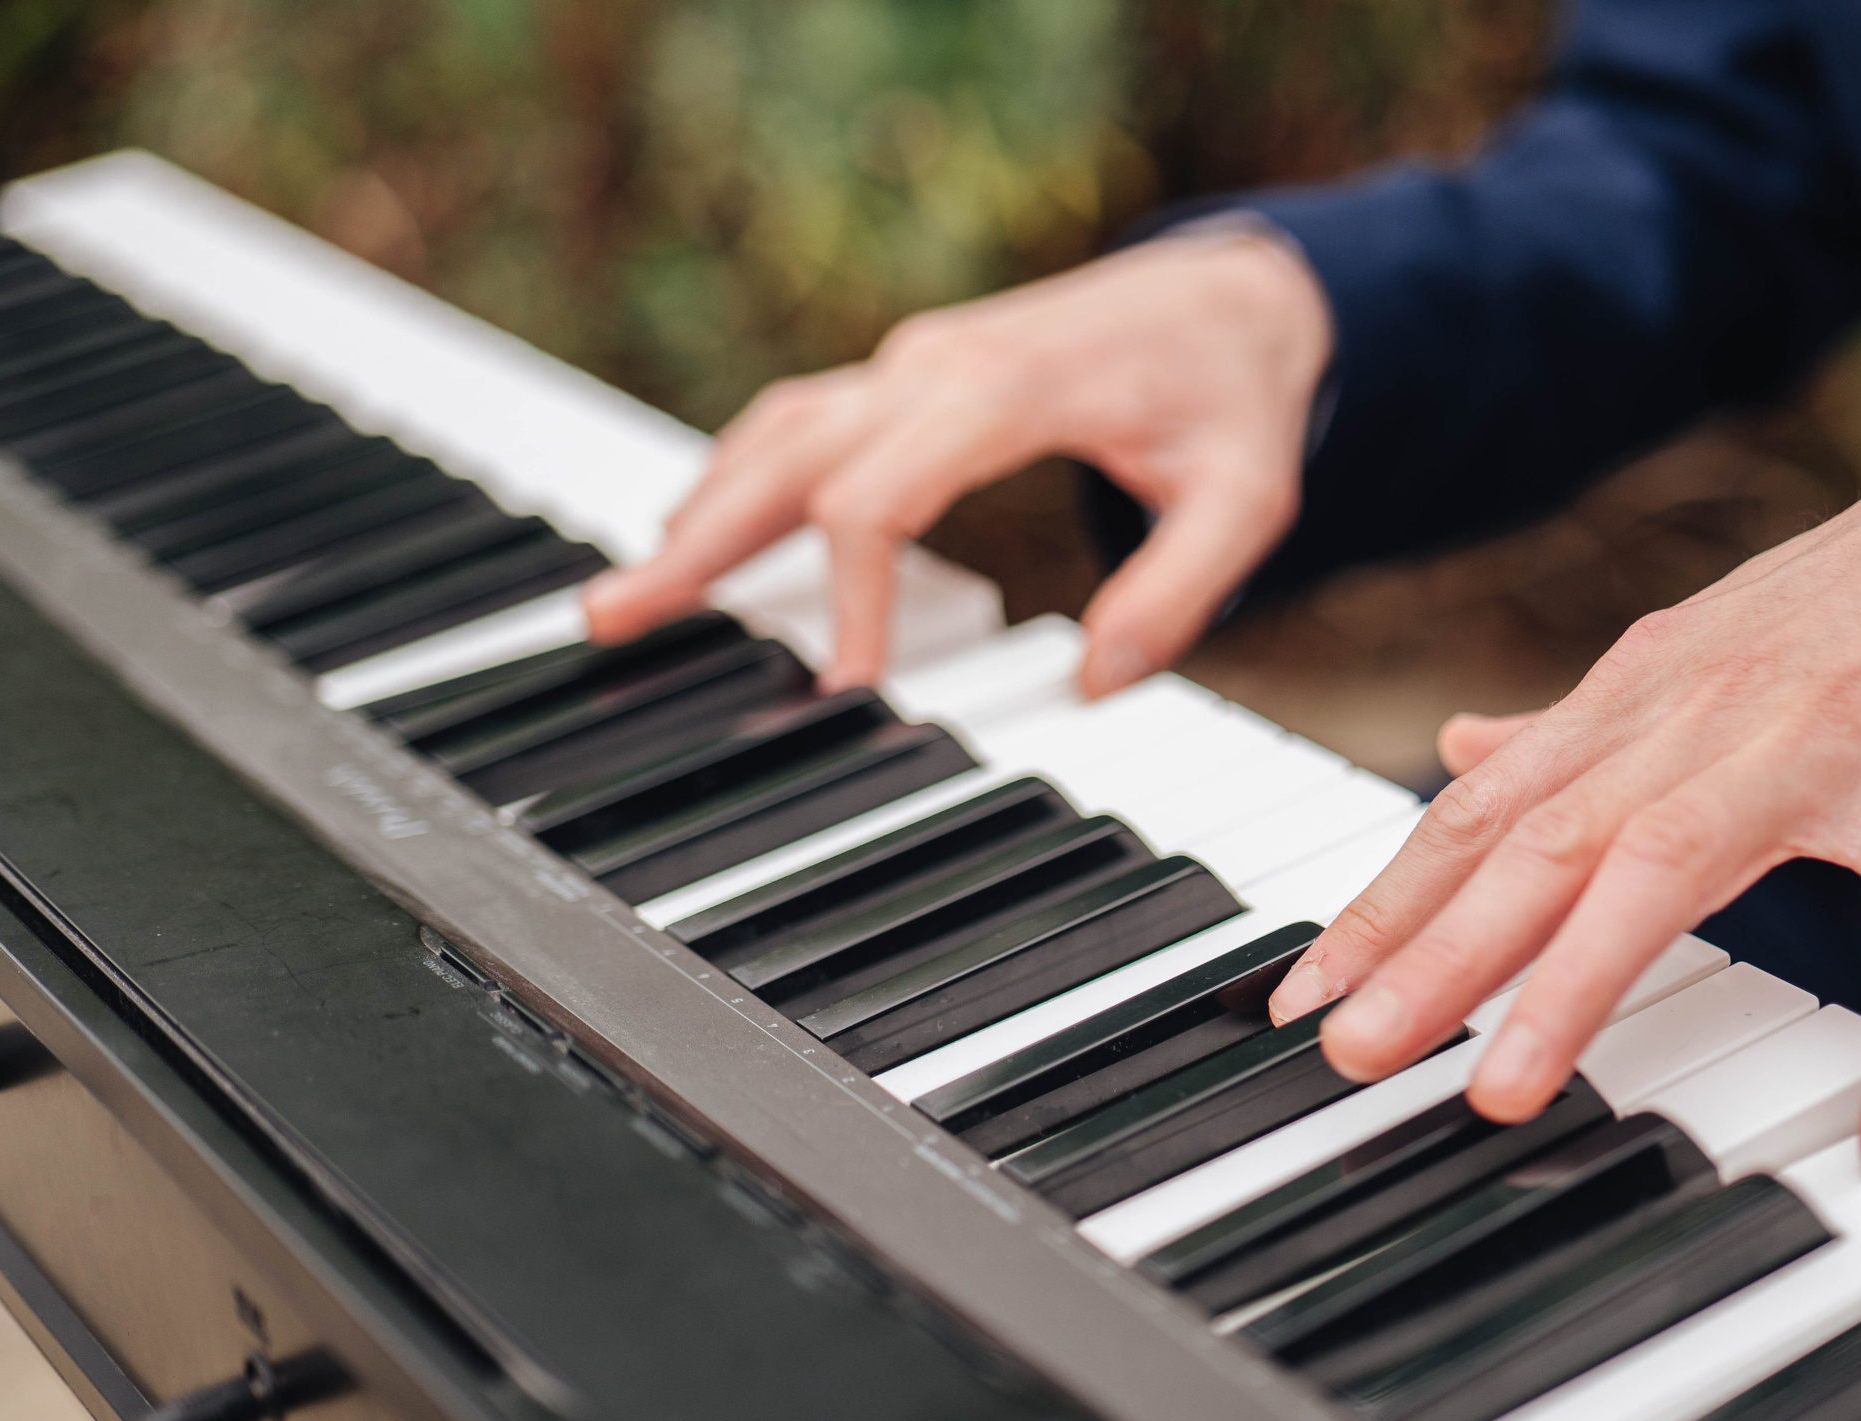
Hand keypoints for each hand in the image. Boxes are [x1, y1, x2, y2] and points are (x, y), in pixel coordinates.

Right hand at [581, 229, 1333, 693]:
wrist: (1231, 295)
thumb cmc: (1233, 394)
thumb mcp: (1245, 498)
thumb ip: (1177, 591)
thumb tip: (1096, 681)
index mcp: (1006, 390)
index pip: (880, 495)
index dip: (850, 594)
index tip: (846, 685)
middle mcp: (937, 367)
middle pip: (788, 455)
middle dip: (701, 540)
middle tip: (615, 615)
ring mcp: (915, 366)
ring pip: (778, 431)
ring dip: (701, 508)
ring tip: (632, 590)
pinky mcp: (913, 379)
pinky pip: (804, 422)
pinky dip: (741, 476)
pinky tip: (703, 533)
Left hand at [1267, 417, 1860, 1169]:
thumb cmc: (1855, 605)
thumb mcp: (1691, 654)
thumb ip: (1572, 725)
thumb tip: (1459, 752)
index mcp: (1638, 697)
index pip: (1484, 811)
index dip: (1389, 903)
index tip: (1306, 993)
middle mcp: (1704, 716)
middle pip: (1543, 842)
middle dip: (1437, 951)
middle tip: (1352, 1050)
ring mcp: (1819, 744)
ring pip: (1673, 863)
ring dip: (1582, 980)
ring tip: (1508, 1090)